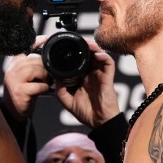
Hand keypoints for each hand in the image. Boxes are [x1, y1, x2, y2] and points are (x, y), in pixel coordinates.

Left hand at [1, 35, 119, 128]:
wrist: (99, 122)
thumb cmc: (86, 112)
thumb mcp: (67, 100)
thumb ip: (60, 89)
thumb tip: (53, 77)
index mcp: (83, 77)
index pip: (78, 61)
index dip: (73, 53)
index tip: (64, 47)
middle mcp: (92, 73)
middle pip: (89, 54)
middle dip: (83, 45)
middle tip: (75, 40)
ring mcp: (100, 74)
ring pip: (98, 54)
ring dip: (93, 47)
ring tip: (85, 43)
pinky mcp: (108, 77)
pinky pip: (108, 62)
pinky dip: (103, 56)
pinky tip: (96, 54)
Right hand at [1, 36, 52, 121]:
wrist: (12, 109)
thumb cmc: (22, 91)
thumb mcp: (25, 75)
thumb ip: (32, 64)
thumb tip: (45, 53)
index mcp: (15, 63)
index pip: (24, 48)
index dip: (35, 42)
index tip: (46, 39)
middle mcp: (12, 69)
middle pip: (34, 60)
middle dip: (45, 67)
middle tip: (48, 76)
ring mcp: (14, 80)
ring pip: (36, 71)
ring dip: (45, 77)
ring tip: (46, 82)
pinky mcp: (20, 91)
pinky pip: (38, 86)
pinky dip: (44, 88)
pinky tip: (43, 90)